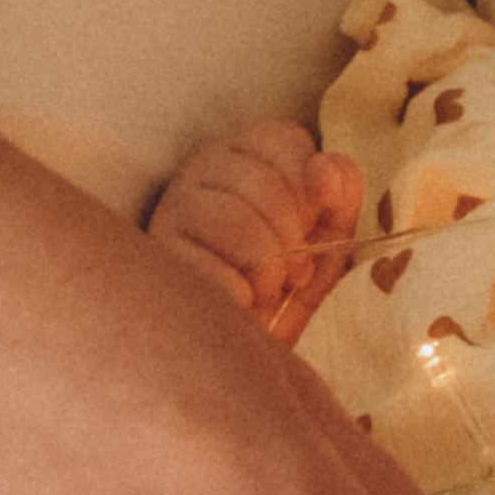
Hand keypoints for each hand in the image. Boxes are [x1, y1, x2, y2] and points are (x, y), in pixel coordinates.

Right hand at [149, 120, 361, 336]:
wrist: (244, 352)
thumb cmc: (284, 284)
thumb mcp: (327, 236)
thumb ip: (338, 193)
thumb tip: (323, 169)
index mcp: (244, 154)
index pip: (285, 142)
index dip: (311, 192)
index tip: (310, 227)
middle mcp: (201, 170)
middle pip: (263, 184)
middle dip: (291, 239)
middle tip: (290, 272)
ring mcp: (171, 211)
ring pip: (235, 223)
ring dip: (267, 270)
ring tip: (265, 290)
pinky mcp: (157, 261)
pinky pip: (209, 271)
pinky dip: (237, 295)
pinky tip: (236, 303)